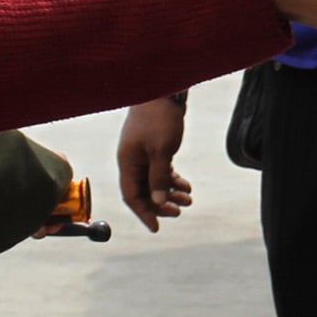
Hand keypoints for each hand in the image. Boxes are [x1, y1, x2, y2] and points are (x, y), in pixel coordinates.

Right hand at [117, 99, 193, 231]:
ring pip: (154, 182)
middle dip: (161, 204)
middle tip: (180, 211)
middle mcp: (132, 160)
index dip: (144, 213)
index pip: (131, 196)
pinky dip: (173, 180)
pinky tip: (186, 186)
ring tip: (189, 200)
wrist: (162, 89)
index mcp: (127, 162)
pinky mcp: (153, 147)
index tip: (157, 227)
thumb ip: (159, 177)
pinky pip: (160, 171)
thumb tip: (158, 200)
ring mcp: (142, 154)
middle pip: (143, 191)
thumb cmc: (159, 118)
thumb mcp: (162, 150)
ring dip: (170, 193)